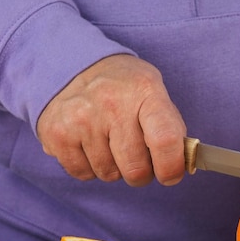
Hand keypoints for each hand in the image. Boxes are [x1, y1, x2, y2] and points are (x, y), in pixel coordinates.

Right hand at [37, 54, 186, 186]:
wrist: (71, 66)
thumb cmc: (121, 87)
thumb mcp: (152, 91)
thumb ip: (170, 127)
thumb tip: (183, 163)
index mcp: (144, 91)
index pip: (165, 140)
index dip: (171, 167)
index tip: (170, 174)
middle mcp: (111, 104)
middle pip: (136, 168)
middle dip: (140, 172)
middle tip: (136, 157)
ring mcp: (81, 119)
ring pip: (109, 174)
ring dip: (113, 167)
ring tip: (107, 141)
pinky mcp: (56, 134)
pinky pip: (82, 174)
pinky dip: (89, 167)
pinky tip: (89, 144)